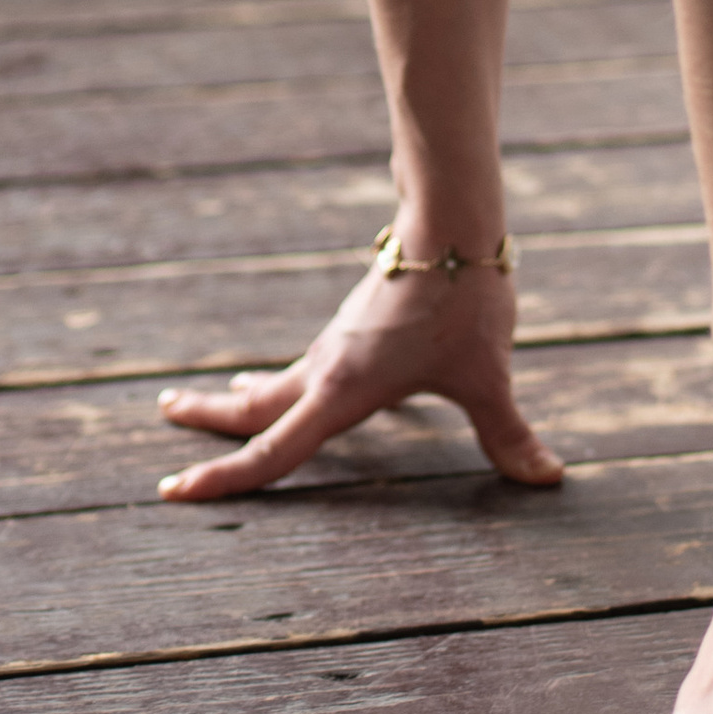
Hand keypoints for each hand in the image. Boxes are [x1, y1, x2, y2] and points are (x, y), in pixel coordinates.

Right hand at [156, 250, 565, 497]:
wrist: (450, 222)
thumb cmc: (463, 299)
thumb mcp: (487, 375)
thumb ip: (508, 432)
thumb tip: (548, 477)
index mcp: (343, 392)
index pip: (273, 451)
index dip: (224, 479)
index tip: (173, 492)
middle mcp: (326, 369)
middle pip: (253, 408)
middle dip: (208, 421)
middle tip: (164, 414)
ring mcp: (337, 345)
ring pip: (277, 381)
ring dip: (243, 397)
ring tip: (217, 397)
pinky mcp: (354, 326)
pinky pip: (306, 364)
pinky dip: (283, 378)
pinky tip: (300, 379)